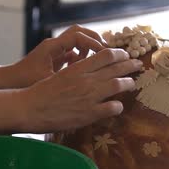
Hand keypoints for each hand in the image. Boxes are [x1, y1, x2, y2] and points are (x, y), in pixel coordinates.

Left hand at [0, 25, 105, 88]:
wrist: (6, 82)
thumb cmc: (24, 82)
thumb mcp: (47, 80)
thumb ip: (67, 76)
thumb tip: (89, 74)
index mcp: (52, 46)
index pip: (78, 36)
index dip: (93, 43)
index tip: (105, 54)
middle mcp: (53, 45)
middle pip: (80, 32)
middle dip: (95, 40)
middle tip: (108, 52)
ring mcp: (53, 50)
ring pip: (76, 41)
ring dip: (89, 48)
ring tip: (100, 60)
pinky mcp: (53, 58)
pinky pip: (72, 51)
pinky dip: (81, 56)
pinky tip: (85, 69)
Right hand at [18, 48, 141, 132]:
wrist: (30, 108)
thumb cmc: (40, 91)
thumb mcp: (59, 74)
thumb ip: (75, 69)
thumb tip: (84, 64)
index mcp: (78, 68)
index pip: (106, 55)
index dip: (119, 54)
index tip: (124, 56)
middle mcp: (86, 80)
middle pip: (116, 68)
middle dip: (130, 65)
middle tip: (138, 65)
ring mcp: (89, 97)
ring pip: (119, 85)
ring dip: (128, 83)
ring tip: (132, 83)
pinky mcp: (89, 114)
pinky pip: (113, 108)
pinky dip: (118, 106)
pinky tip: (117, 106)